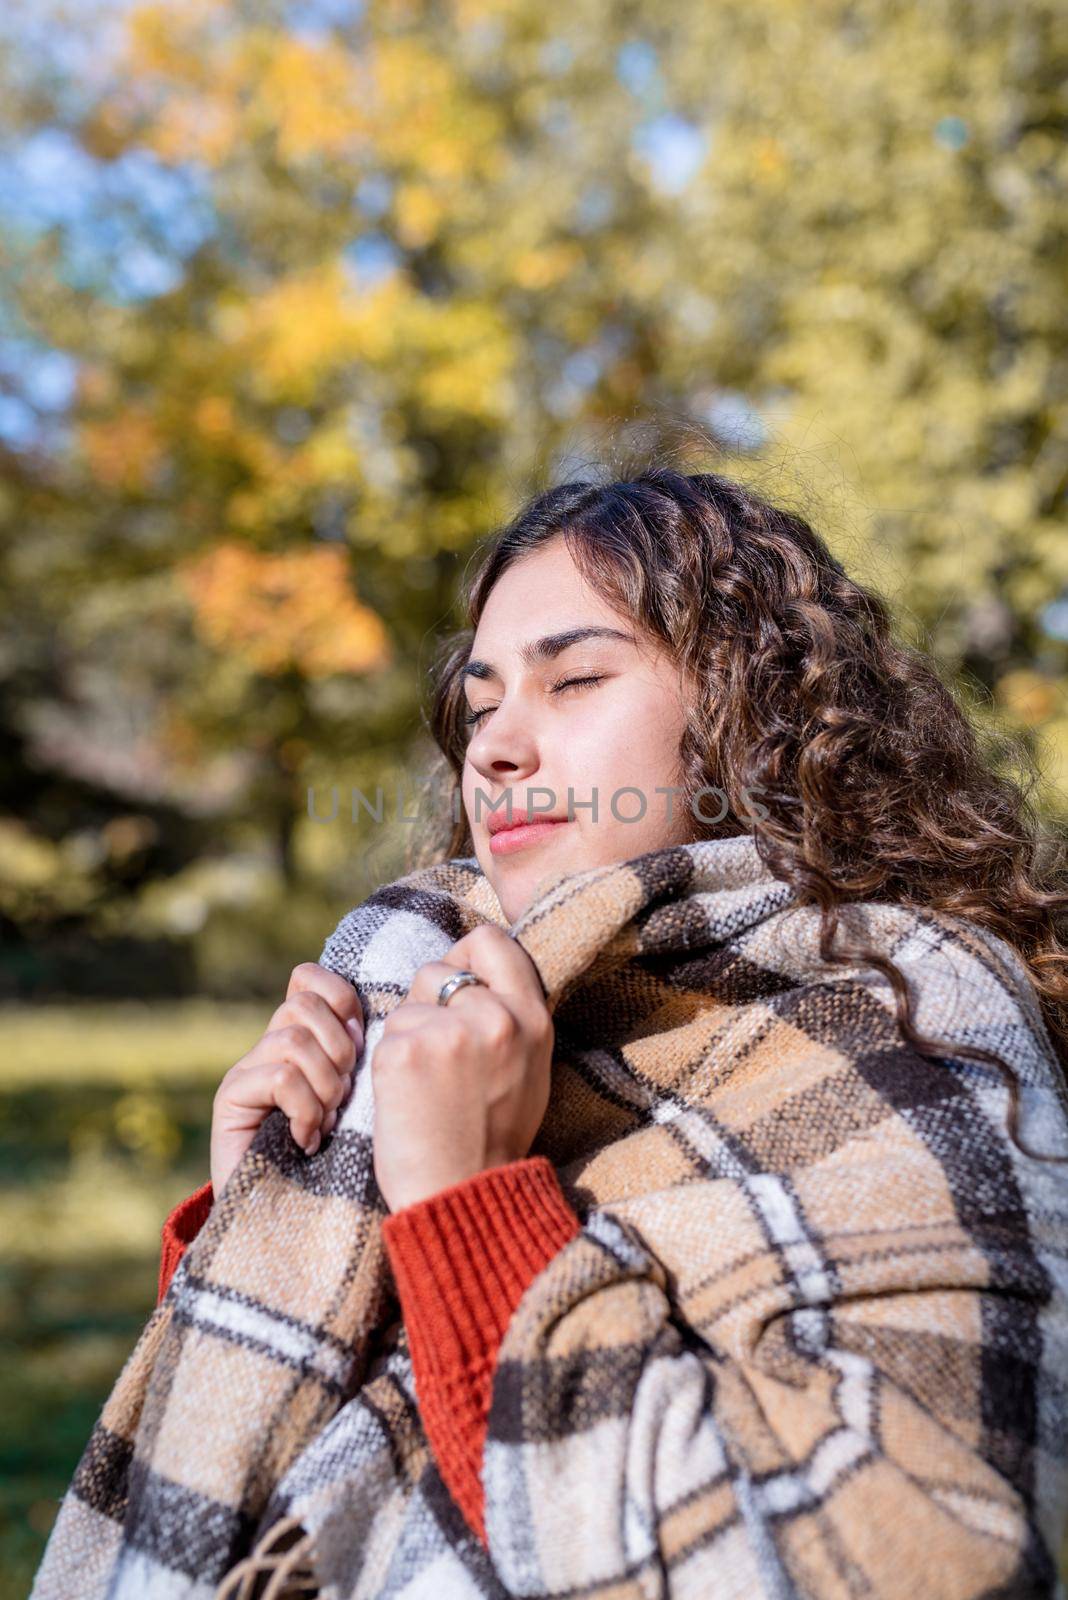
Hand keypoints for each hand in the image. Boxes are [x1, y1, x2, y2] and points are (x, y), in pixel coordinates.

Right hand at [210, 962, 364, 1197]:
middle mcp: (269, 1048)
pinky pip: (280, 1077)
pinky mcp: (230, 1099)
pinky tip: (307, 1141)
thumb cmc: (345, 1162)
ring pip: (293, 1041)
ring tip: (326, 1123)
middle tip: (344, 1096)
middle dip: (340, 1048)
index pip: (308, 978)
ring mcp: (246, 1072)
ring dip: (324, 1086)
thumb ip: (364, 1058)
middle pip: (304, 1002)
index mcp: (304, 1038)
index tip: (360, 1041)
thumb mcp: (364, 1101)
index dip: (340, 997)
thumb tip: (379, 1020)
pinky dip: (304, 1110)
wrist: (298, 1226)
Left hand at [371, 924, 553, 1212]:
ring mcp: (448, 1032)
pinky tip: (406, 1097)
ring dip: (408, 1035)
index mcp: (532, 1019)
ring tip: (425, 1085)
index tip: (457, 979)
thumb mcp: (529, 1070)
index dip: (467, 953)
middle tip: (436, 1053)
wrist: (462, 1194)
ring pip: (407, 1004)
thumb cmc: (493, 1139)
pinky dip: (389, 1062)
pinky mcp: (404, 1051)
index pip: (494, 942)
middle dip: (429, 1002)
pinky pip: (386, 1034)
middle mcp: (494, 1017)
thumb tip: (479, 978)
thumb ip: (511, 1020)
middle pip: (440, 970)